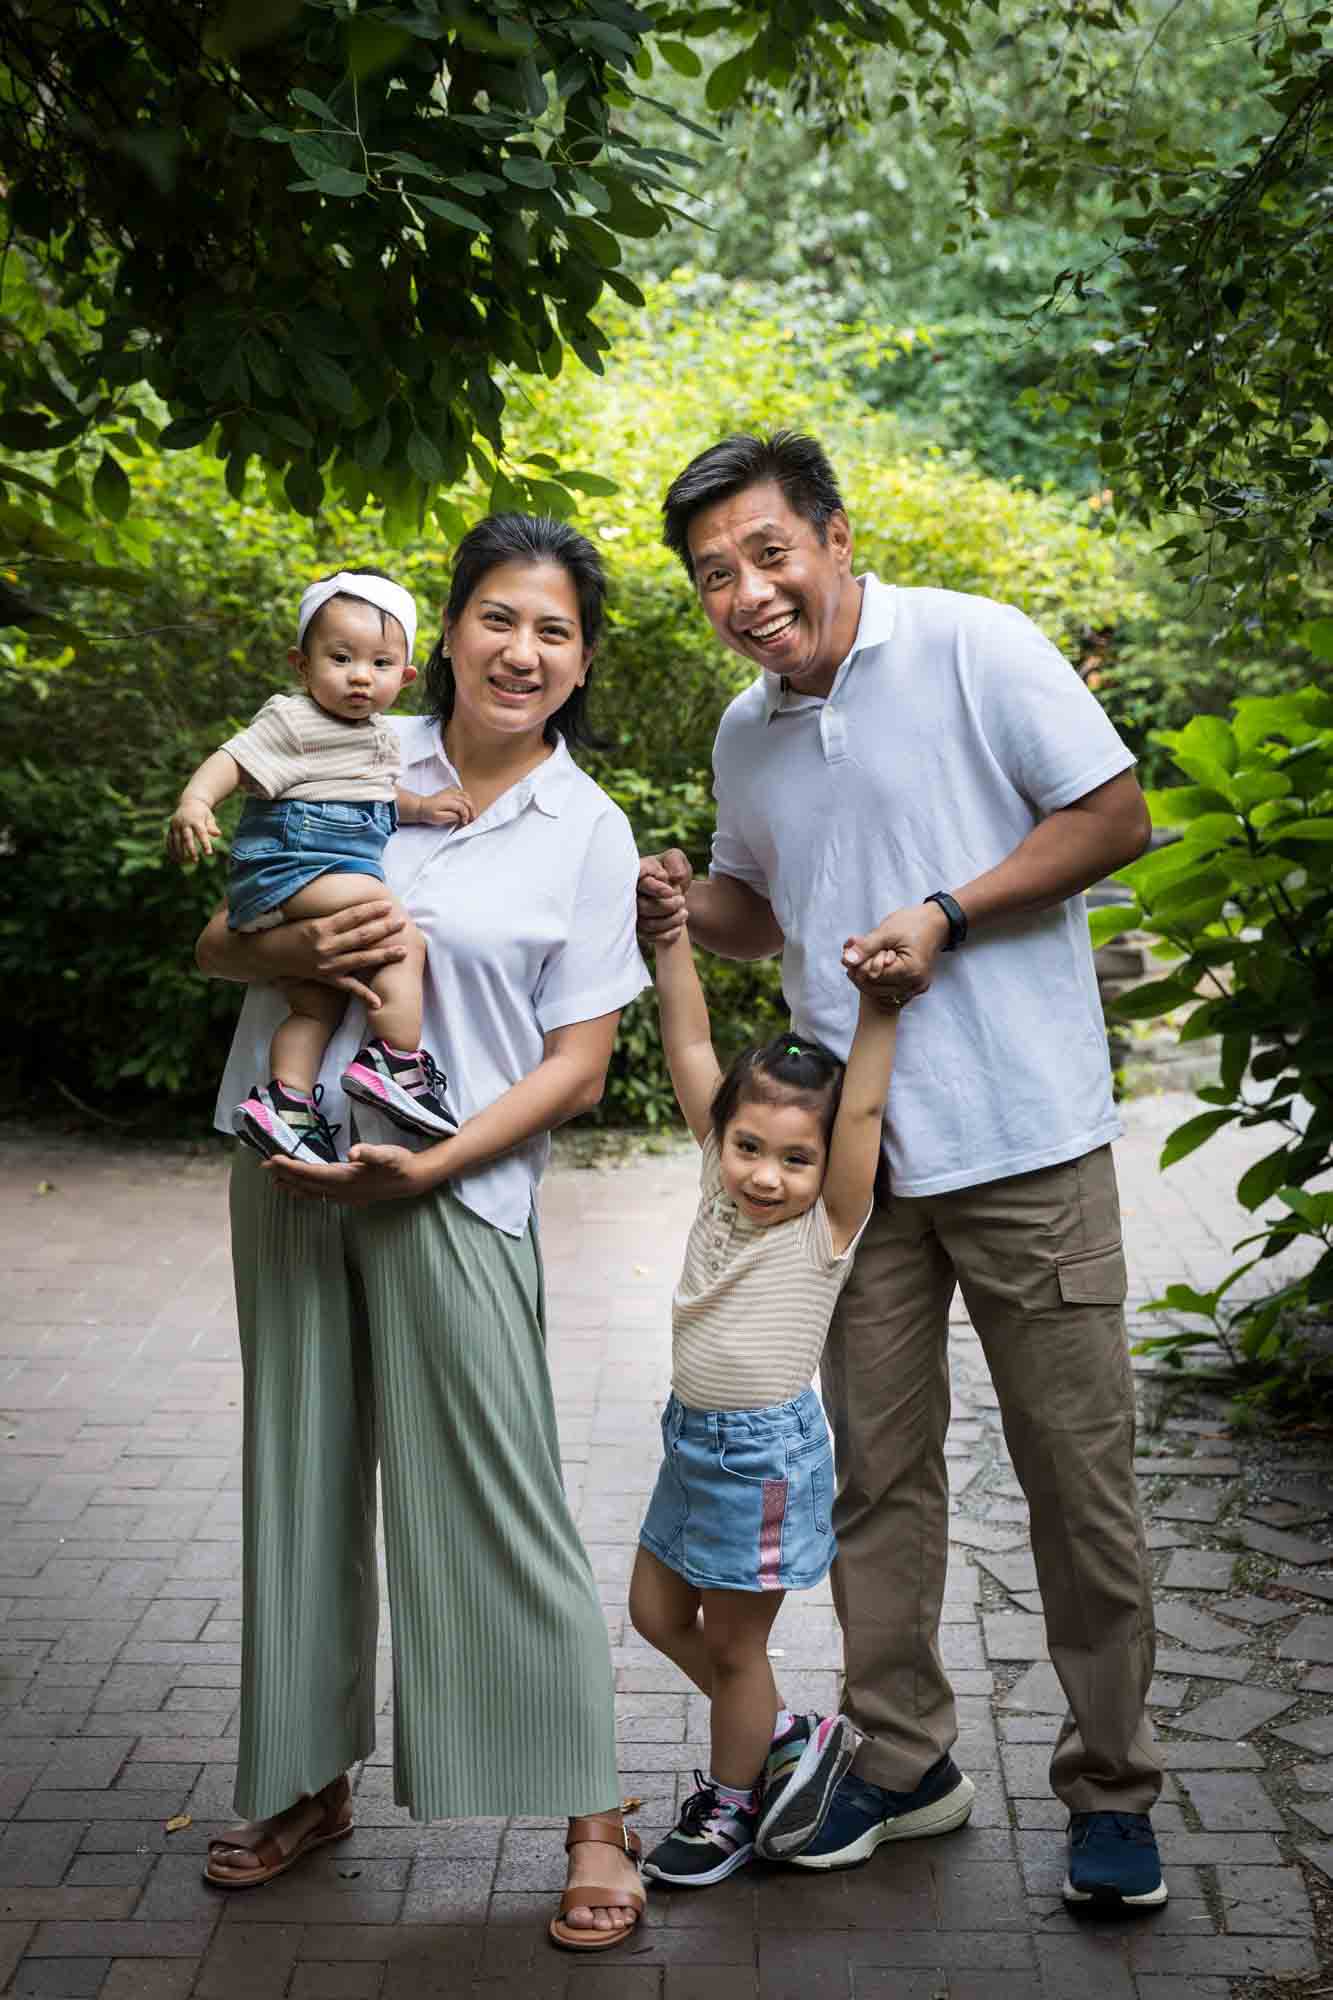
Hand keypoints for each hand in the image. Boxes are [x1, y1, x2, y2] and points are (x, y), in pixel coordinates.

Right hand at [167, 797, 219, 863]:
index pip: (201, 833)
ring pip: (176, 840)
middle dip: (191, 850)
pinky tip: (173, 858)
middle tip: (195, 861)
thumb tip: (218, 834)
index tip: (209, 854)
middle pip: (187, 838)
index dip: (205, 844)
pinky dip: (170, 849)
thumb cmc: (203, 813)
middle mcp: (184, 822)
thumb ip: (212, 826)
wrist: (190, 801)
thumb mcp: (209, 817)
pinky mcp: (170, 827)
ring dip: (179, 852)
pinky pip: (169, 839)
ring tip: (182, 862)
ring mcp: (176, 824)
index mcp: (196, 819)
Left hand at [264, 1141, 439, 1204]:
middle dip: (285, 1175)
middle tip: (264, 1166)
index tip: (274, 1159)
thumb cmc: (400, 1163)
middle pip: (307, 1184)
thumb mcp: (388, 1154)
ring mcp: (346, 1196)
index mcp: (347, 1178)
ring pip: (312, 1192)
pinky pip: (321, 1196)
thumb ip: (370, 1153)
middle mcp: (343, 1190)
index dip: (292, 1167)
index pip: (312, 1173)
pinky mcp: (350, 1196)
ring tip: (274, 1181)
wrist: (414, 1180)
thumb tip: (353, 1152)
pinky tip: (300, 1190)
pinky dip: (306, 1192)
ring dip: (292, 1185)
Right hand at [297, 900, 409, 1008]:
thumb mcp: (309, 920)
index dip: (371, 910)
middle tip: (402, 923)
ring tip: (402, 951)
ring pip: (361, 959)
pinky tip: (379, 1001)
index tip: (387, 905)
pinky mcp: (326, 979)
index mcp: (321, 927)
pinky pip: (348, 987)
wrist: (268, 955)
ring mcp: (327, 965)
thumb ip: (332, 918)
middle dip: (384, 929)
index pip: (352, 916)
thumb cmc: (288, 933)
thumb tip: (358, 909)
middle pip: (361, 936)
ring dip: (383, 955)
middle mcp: (326, 946)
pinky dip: (364, 994)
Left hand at [417, 786, 474, 827]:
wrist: (421, 806)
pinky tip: (466, 806)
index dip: (466, 815)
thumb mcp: (438, 818)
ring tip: (471, 813)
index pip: (462, 807)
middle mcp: (450, 794)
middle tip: (472, 819)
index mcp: (447, 800)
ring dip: (471, 804)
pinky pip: (462, 792)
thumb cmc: (429, 813)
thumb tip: (460, 816)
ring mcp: (451, 791)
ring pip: (466, 795)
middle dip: (471, 810)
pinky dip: (467, 799)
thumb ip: (451, 817)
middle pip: (466, 800)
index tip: (464, 822)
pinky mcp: (450, 791)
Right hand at [637, 849, 691, 945]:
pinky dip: (668, 934)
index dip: (656, 889)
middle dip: (667, 906)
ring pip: (648, 924)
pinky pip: (651, 937)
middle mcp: (630, 895)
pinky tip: (679, 926)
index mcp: (637, 874)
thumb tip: (673, 877)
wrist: (674, 890)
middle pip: (643, 907)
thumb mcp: (675, 859)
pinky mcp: (640, 928)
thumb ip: (675, 861)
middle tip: (682, 900)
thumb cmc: (671, 871)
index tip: (671, 891)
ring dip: (671, 921)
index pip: (641, 883)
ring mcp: (633, 914)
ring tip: (684, 913)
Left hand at [842, 902, 950, 1005]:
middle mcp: (915, 985)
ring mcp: (915, 988)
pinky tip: (871, 961)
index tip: (851, 949)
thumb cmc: (913, 924)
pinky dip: (875, 976)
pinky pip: (887, 989)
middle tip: (851, 952)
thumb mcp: (886, 932)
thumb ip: (866, 947)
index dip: (859, 965)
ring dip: (865, 974)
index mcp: (911, 971)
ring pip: (878, 991)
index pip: (874, 977)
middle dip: (859, 970)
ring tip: (860, 954)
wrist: (936, 923)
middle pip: (874, 988)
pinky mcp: (912, 987)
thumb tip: (847, 960)